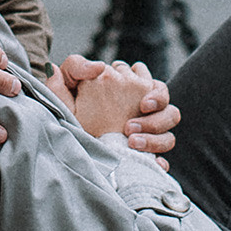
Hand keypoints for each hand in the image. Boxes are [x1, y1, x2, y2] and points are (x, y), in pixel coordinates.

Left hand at [56, 53, 178, 158]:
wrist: (61, 145)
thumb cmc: (64, 113)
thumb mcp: (64, 89)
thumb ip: (75, 67)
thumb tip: (99, 66)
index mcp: (126, 89)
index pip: (155, 87)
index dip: (154, 95)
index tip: (143, 106)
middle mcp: (141, 110)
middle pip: (169, 109)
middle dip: (155, 119)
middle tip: (130, 128)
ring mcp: (145, 134)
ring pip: (169, 132)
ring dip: (156, 138)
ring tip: (131, 143)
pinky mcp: (142, 157)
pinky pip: (163, 160)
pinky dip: (159, 161)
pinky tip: (151, 165)